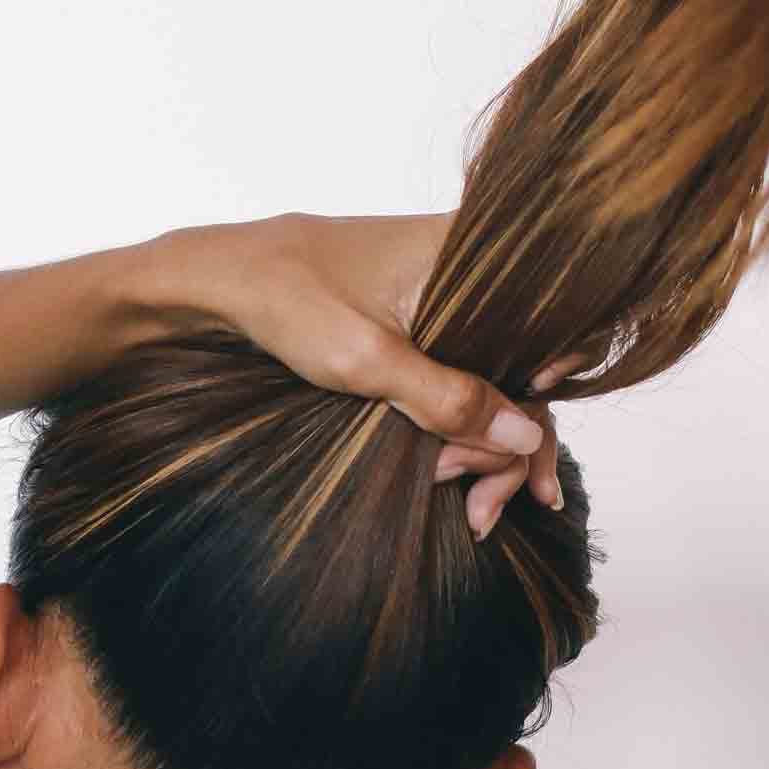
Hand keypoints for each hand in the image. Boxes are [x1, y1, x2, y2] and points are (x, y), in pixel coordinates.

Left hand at [158, 210, 593, 539]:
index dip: (544, 401)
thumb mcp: (366, 360)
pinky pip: (466, 376)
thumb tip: (527, 436)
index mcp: (473, 256)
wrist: (218, 280)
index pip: (551, 335)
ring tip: (465, 507)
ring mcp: (449, 300)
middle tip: (481, 513)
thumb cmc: (286, 297)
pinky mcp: (424, 323)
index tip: (518, 459)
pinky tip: (450, 471)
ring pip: (496, 381)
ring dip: (486, 447)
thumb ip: (448, 398)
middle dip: (512, 448)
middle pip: (526, 369)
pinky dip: (461, 425)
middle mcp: (474, 272)